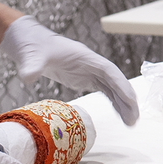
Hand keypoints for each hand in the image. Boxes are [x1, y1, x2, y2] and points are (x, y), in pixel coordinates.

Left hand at [0, 15, 139, 125]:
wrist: (27, 41)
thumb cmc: (32, 45)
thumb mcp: (31, 57)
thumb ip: (32, 66)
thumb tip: (28, 77)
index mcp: (83, 56)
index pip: (108, 70)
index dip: (121, 84)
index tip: (131, 99)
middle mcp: (90, 64)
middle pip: (115, 81)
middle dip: (126, 98)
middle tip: (135, 118)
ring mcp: (88, 71)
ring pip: (112, 87)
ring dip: (123, 103)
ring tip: (131, 123)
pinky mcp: (83, 78)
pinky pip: (103, 90)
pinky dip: (113, 102)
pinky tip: (120, 115)